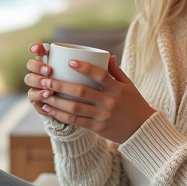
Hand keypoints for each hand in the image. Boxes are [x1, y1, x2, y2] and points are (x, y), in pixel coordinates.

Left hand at [24, 44, 154, 143]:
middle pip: (81, 92)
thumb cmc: (134, 104)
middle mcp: (109, 101)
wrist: (143, 130)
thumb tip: (107, 55)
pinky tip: (49, 109)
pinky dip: (61, 115)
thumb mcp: (128, 85)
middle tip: (46, 79)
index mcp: (117, 88)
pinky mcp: (98, 128)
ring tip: (44, 95)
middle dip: (61, 85)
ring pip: (75, 108)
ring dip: (57, 102)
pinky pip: (76, 121)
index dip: (84, 67)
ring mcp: (103, 116)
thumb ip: (116, 71)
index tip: (69, 62)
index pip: (100, 75)